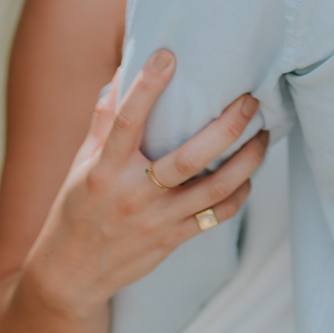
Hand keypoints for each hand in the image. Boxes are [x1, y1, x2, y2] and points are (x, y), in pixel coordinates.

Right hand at [23, 52, 268, 321]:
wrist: (70, 276)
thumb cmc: (76, 209)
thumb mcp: (81, 164)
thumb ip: (104, 121)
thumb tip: (119, 74)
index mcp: (104, 169)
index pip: (126, 122)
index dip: (146, 87)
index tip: (167, 56)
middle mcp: (132, 194)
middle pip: (189, 158)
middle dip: (227, 127)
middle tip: (250, 101)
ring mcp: (156, 220)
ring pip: (214, 188)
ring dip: (247, 160)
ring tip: (263, 135)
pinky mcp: (172, 240)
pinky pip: (215, 216)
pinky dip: (239, 194)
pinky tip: (248, 175)